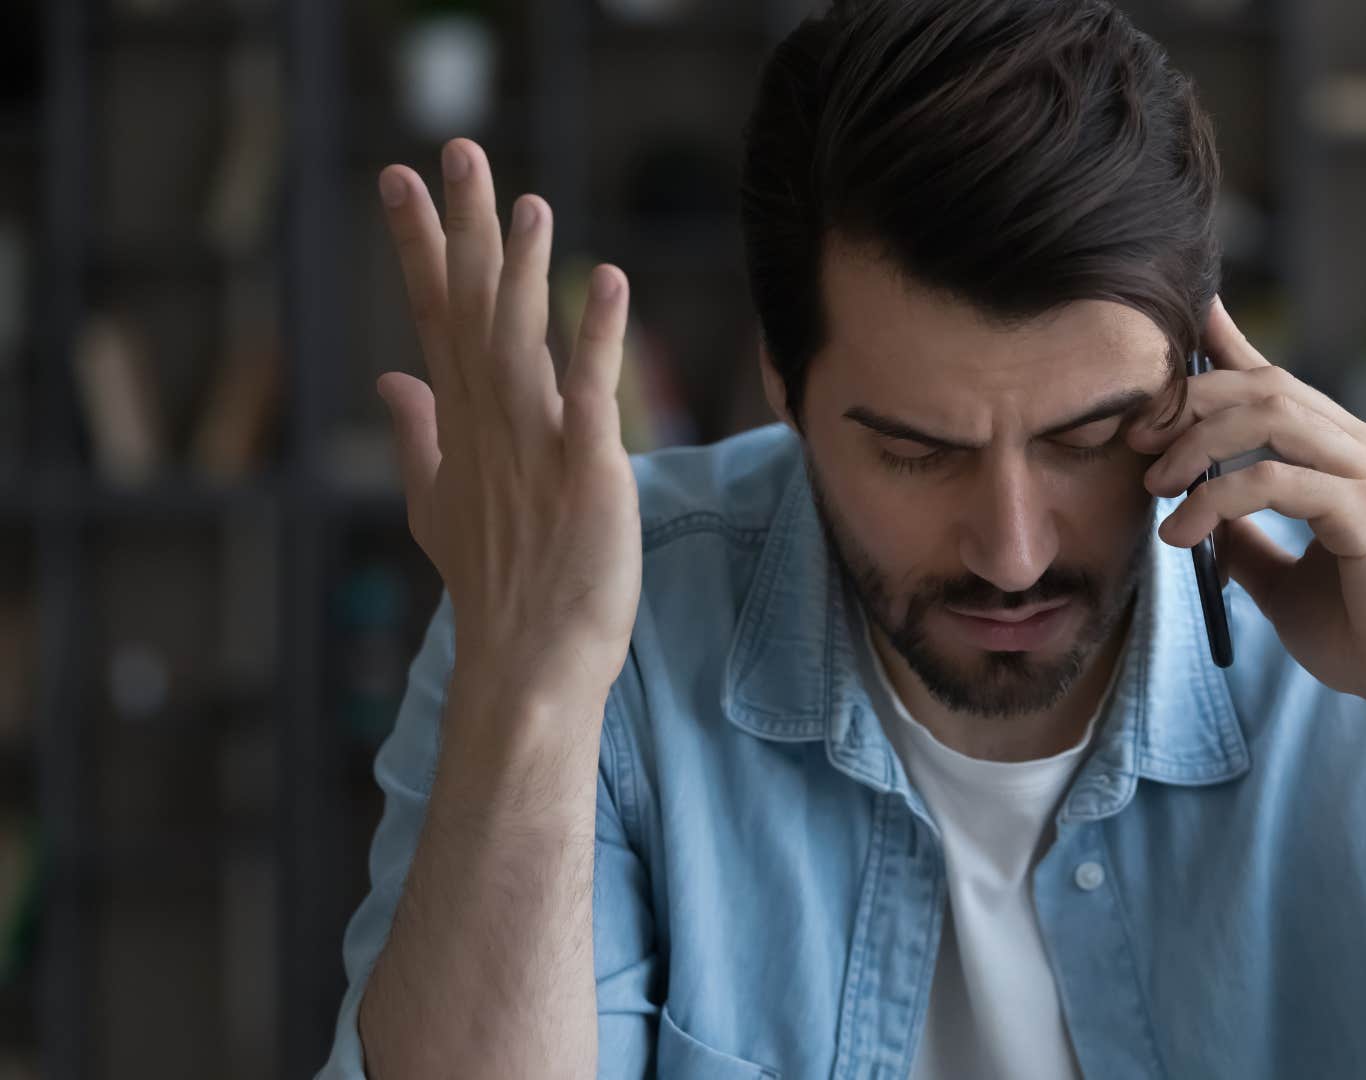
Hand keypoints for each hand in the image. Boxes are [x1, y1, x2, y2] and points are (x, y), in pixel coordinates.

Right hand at [373, 138, 640, 708]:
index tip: (400, 181)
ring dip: (524, 269)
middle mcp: (489, 425)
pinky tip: (607, 280)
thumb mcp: (438, 504)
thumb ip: (417, 436)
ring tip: (527, 201)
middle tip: (454, 150)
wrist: (528, 663)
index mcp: (460, 425)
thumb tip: (389, 381)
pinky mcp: (586, 471)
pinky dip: (596, 337)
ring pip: (521, 340)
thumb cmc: (496, 586)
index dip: (421, 247)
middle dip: (462, 228)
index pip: (435, 317)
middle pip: (471, 310)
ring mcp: (534, 447)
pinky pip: (590, 392)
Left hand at [1129, 298, 1365, 727]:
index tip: (1176, 333)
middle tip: (1136, 438)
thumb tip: (1198, 516)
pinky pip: (1275, 479)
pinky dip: (1216, 499)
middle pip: (1268, 384)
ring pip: (1271, 415)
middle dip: (1192, 400)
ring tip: (1155, 487)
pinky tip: (1183, 534)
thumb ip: (1246, 541)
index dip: (1227, 348)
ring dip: (1198, 442)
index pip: (1281, 384)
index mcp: (1351, 456)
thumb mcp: (1283, 583)